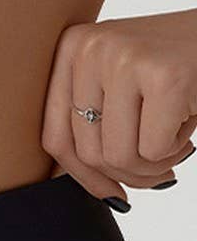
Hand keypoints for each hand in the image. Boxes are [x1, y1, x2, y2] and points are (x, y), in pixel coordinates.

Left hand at [42, 8, 196, 205]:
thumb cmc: (176, 68)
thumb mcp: (119, 87)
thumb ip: (87, 125)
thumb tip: (57, 182)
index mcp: (72, 48)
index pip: (56, 138)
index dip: (83, 178)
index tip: (111, 193)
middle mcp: (91, 47)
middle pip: (88, 154)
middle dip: (127, 173)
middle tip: (160, 164)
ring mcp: (125, 58)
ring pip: (118, 157)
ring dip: (152, 166)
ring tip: (175, 142)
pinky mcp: (164, 76)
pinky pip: (153, 151)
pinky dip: (175, 151)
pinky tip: (189, 124)